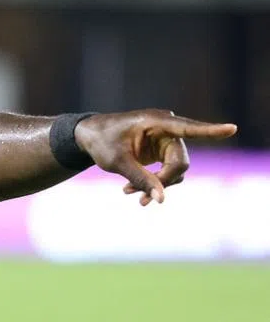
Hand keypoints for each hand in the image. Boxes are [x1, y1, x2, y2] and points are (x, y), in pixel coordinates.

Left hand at [74, 109, 236, 205]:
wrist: (89, 137)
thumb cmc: (101, 142)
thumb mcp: (117, 162)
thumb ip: (140, 179)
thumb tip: (161, 200)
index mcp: (156, 121)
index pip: (188, 128)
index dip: (211, 131)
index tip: (232, 129)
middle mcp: (166, 128)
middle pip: (180, 162)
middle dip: (164, 182)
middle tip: (141, 199)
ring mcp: (166, 139)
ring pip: (176, 169)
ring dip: (157, 185)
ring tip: (129, 193)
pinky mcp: (162, 150)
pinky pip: (168, 171)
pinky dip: (154, 183)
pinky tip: (132, 191)